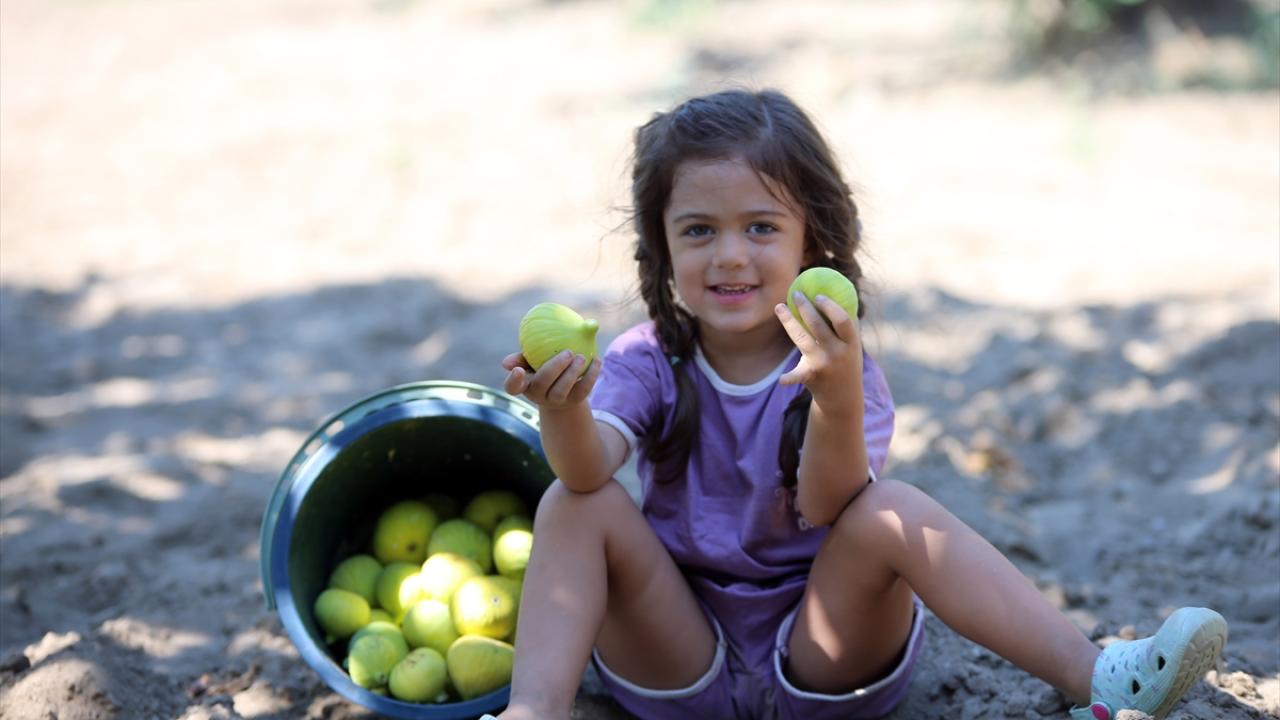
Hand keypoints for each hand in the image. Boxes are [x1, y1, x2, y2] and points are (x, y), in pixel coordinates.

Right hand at [502, 350, 600, 409]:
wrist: (564, 390)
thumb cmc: (544, 369)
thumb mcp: (533, 361)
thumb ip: (522, 357)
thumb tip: (506, 363)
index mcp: (525, 384)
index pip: (512, 387)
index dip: (513, 381)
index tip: (518, 370)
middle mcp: (538, 395)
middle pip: (541, 384)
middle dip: (554, 368)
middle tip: (568, 353)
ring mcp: (556, 400)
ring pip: (562, 390)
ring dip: (572, 373)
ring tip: (581, 357)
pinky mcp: (574, 401)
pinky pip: (583, 390)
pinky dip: (591, 375)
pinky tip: (597, 361)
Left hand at [774, 291, 862, 414]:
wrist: (843, 397)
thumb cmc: (845, 362)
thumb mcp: (851, 345)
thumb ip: (845, 324)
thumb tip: (834, 292)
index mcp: (851, 343)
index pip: (843, 321)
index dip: (830, 307)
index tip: (818, 295)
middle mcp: (838, 353)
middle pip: (818, 326)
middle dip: (806, 307)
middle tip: (796, 293)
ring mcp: (823, 365)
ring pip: (802, 339)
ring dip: (789, 321)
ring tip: (779, 307)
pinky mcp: (811, 377)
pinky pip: (798, 375)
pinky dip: (790, 378)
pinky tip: (782, 379)